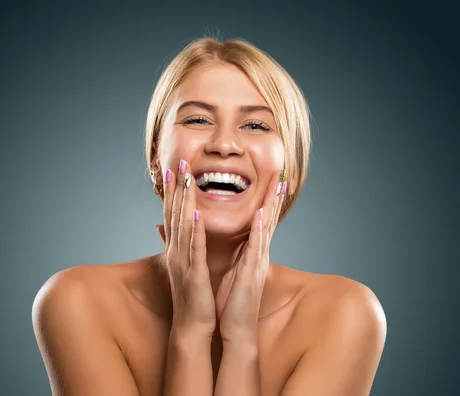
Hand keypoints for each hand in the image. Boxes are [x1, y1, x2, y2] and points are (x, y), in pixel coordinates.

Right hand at [156, 159, 215, 337]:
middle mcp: (176, 252)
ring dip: (184, 201)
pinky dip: (195, 230)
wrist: (191, 327)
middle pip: (174, 214)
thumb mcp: (182, 268)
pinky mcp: (193, 273)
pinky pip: (195, 248)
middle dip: (176, 188)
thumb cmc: (191, 298)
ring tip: (186, 179)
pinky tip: (195, 213)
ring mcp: (183, 261)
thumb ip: (177, 247)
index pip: (172, 215)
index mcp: (176, 250)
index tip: (173, 169)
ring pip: (183, 225)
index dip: (172, 191)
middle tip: (178, 163)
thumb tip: (166, 230)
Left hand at [215, 169, 286, 343]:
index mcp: (252, 253)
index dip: (266, 199)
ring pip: (267, 228)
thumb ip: (228, 254)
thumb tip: (219, 241)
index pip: (262, 221)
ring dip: (271, 205)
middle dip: (274, 195)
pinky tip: (261, 214)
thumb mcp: (228, 271)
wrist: (235, 330)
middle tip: (281, 171)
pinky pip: (256, 247)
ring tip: (278, 183)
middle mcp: (258, 254)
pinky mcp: (252, 273)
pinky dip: (259, 230)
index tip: (270, 178)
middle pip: (269, 218)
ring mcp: (257, 262)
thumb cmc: (231, 302)